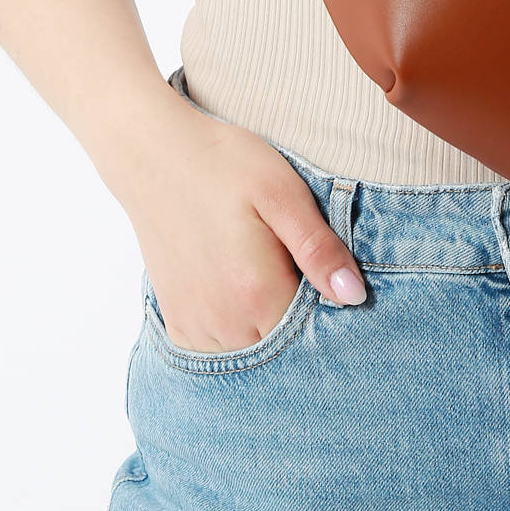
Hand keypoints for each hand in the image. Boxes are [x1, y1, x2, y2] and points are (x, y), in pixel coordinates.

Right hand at [117, 92, 367, 351]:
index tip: (333, 281)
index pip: (316, 335)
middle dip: (303, 325)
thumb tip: (354, 295)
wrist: (155, 156)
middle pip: (285, 350)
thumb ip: (319, 249)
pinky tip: (244, 297)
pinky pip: (219, 351)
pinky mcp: (177, 323)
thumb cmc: (225, 166)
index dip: (334, 313)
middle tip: (297, 269)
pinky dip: (239, 334)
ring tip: (269, 278)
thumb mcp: (284, 195)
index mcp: (257, 294)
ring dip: (270, 331)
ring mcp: (196, 327)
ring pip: (253, 354)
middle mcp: (224, 323)